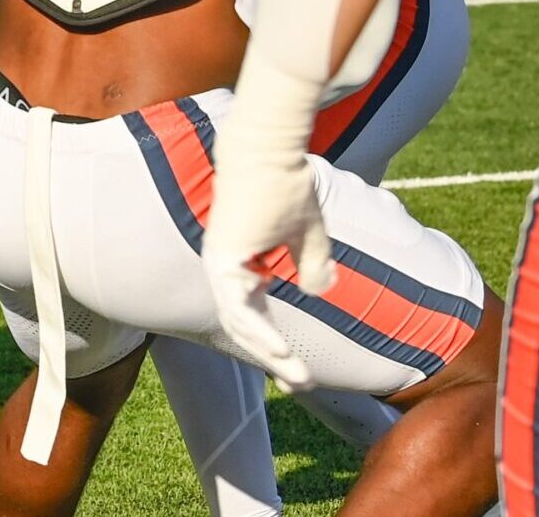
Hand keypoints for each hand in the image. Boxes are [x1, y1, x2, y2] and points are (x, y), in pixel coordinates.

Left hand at [201, 147, 330, 391]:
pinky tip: (281, 350)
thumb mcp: (308, 235)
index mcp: (243, 263)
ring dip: (268, 350)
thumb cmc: (285, 186)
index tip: (297, 373)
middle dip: (273, 357)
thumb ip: (311, 264)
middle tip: (300, 385)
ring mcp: (219, 263)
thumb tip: (318, 293)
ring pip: (239, 320)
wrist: (270, 153)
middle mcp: (226, 267)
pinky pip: (237, 304)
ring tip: (297, 375)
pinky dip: (259, 329)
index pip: (253, 314)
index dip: (273, 344)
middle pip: (244, 324)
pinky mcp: (221, 257)